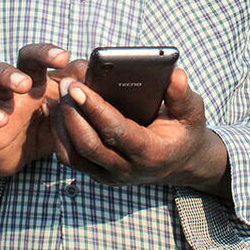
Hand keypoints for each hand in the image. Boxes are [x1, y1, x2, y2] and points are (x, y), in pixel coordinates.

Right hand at [0, 43, 81, 177]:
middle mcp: (21, 83)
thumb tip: (104, 84)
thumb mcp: (66, 118)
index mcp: (43, 80)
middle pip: (26, 56)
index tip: (87, 66)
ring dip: (8, 74)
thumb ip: (81, 102)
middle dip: (42, 52)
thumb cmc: (43, 129)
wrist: (10, 156)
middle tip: (60, 58)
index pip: (54, 58)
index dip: (69, 58)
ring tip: (22, 84)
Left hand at [52, 68, 230, 198]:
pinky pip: (71, 158)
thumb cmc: (184, 131)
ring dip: (62, 124)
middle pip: (89, 145)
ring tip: (58, 95)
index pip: (117, 132)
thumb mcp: (192, 112)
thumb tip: (174, 74)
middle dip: (73, 113)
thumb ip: (182, 95)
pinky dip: (60, 135)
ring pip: (74, 155)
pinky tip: (57, 111)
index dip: (96, 110)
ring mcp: (110, 175)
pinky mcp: (98, 173)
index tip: (79, 87)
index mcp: (151, 153)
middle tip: (65, 84)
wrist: (180, 162)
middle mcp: (127, 169)